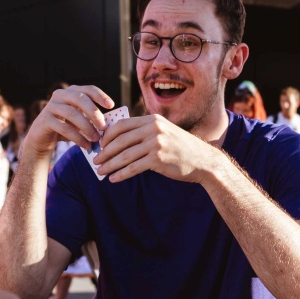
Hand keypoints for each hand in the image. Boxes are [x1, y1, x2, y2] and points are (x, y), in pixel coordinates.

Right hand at [24, 85, 113, 159]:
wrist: (41, 139)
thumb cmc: (65, 128)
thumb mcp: (79, 120)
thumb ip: (92, 118)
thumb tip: (111, 122)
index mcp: (71, 92)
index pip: (88, 89)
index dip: (100, 96)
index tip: (111, 105)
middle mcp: (60, 95)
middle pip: (80, 98)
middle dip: (94, 113)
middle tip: (104, 127)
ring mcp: (51, 106)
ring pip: (72, 113)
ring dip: (87, 127)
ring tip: (96, 139)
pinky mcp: (45, 120)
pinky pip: (64, 128)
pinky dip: (77, 137)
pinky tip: (86, 145)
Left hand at [92, 113, 220, 183]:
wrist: (203, 161)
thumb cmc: (181, 148)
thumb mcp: (165, 132)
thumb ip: (145, 132)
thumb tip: (120, 141)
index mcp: (152, 120)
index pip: (122, 124)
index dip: (108, 135)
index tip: (101, 145)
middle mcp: (153, 129)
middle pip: (120, 140)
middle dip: (105, 152)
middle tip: (96, 160)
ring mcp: (156, 143)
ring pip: (124, 155)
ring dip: (110, 164)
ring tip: (100, 171)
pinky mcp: (158, 159)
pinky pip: (133, 167)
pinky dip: (121, 174)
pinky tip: (113, 178)